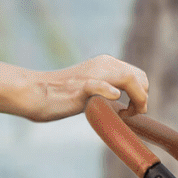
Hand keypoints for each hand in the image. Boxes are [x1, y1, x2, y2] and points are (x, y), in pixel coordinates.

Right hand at [19, 55, 148, 123]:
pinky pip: (100, 85)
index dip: (142, 94)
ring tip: (127, 114)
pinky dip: (110, 90)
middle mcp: (103, 64)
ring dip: (136, 98)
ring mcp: (92, 74)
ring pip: (128, 77)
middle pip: (139, 76)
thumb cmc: (60, 95)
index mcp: (105, 63)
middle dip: (142, 97)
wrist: (34, 92)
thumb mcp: (89, 88)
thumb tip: (121, 101)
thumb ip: (105, 89)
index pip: (138, 74)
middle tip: (130, 114)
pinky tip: (114, 98)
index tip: (133, 110)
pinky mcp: (80, 87)